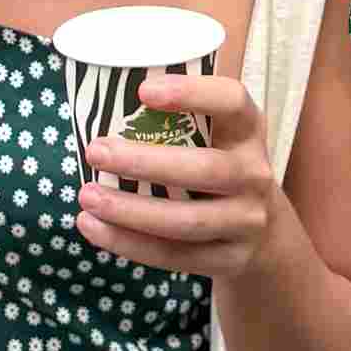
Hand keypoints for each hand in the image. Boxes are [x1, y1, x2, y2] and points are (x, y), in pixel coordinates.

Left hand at [74, 71, 285, 280]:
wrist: (263, 230)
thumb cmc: (216, 164)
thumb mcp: (214, 134)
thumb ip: (174, 119)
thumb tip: (97, 98)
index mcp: (247, 130)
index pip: (233, 102)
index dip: (193, 94)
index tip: (144, 91)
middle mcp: (254, 174)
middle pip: (206, 170)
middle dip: (145, 162)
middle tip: (95, 150)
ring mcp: (246, 221)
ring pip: (187, 221)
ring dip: (130, 211)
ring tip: (87, 196)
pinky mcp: (230, 259)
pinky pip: (176, 256)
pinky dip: (129, 243)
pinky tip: (92, 227)